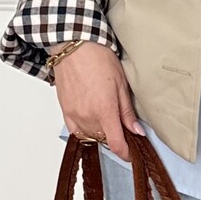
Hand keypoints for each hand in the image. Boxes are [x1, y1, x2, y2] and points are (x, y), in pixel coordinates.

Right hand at [52, 44, 146, 160]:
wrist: (75, 45)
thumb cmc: (99, 58)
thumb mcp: (121, 84)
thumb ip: (127, 112)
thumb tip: (136, 130)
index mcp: (105, 110)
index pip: (116, 144)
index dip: (126, 153)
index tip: (131, 154)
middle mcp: (88, 116)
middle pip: (104, 141)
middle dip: (115, 139)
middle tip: (123, 130)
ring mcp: (74, 114)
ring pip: (90, 137)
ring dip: (101, 134)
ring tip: (108, 121)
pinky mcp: (65, 110)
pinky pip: (75, 131)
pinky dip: (85, 131)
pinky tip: (92, 124)